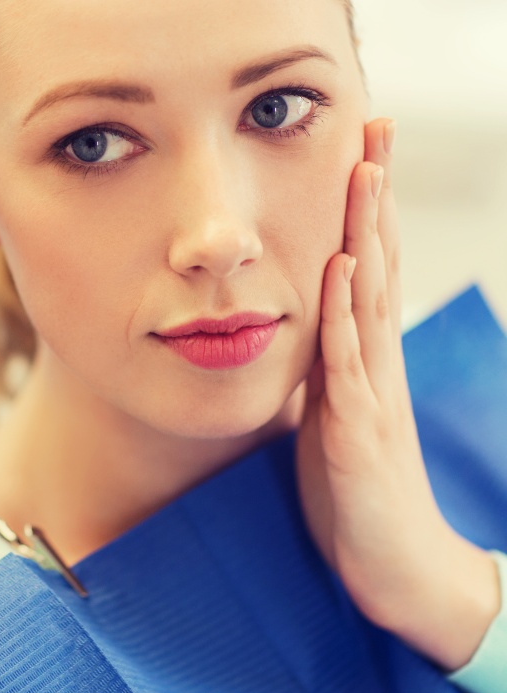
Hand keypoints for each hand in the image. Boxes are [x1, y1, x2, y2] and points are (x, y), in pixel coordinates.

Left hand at [296, 118, 499, 670]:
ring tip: (362, 170)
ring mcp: (371, 390)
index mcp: (364, 357)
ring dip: (362, 232)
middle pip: (374, 263)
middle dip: (373, 196)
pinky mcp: (357, 429)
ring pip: (366, 296)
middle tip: (374, 128)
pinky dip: (341, 311)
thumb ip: (323, 371)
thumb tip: (298, 335)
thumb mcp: (332, 417)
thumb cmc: (355, 491)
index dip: (365, 210)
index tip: (362, 150)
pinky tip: (336, 268)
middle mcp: (374, 361)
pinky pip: (347, 360)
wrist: (393, 564)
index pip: (366, 267)